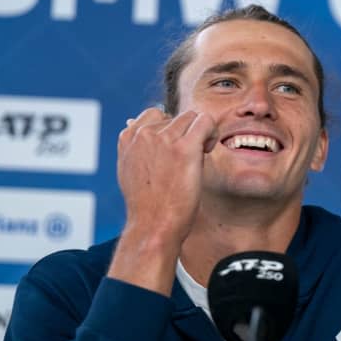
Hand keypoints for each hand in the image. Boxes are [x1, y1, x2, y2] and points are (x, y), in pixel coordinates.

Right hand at [109, 107, 217, 295]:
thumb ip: (133, 146)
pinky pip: (206, 121)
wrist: (153, 226)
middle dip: (186, 132)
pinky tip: (208, 149)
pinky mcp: (184, 148)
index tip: (174, 148)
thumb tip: (132, 122)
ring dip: (200, 132)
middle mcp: (144, 134)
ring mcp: (163, 139)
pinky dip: (211, 132)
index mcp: (128, 138)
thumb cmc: (146, 204)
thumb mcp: (128, 169)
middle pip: (177, 116)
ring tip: (199, 154)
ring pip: (192, 116)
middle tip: (189, 156)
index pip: (155, 114)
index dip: (170, 128)